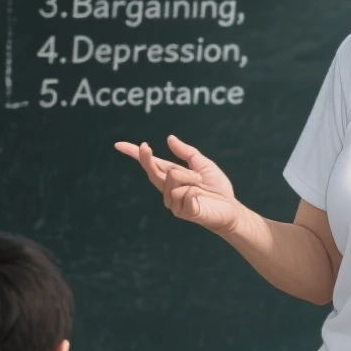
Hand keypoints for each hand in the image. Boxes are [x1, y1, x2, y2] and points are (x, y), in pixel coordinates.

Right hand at [114, 134, 239, 234]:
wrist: (231, 208)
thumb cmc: (217, 188)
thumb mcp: (203, 164)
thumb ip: (186, 152)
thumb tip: (169, 138)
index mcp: (171, 176)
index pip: (150, 164)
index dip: (135, 154)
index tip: (119, 145)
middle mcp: (169, 189)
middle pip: (152, 171)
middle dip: (147, 158)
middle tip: (147, 147)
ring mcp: (174, 202)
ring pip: (172, 181)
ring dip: (189, 178)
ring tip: (200, 182)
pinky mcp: (183, 212)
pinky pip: (183, 195)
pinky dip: (193, 190)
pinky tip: (200, 193)